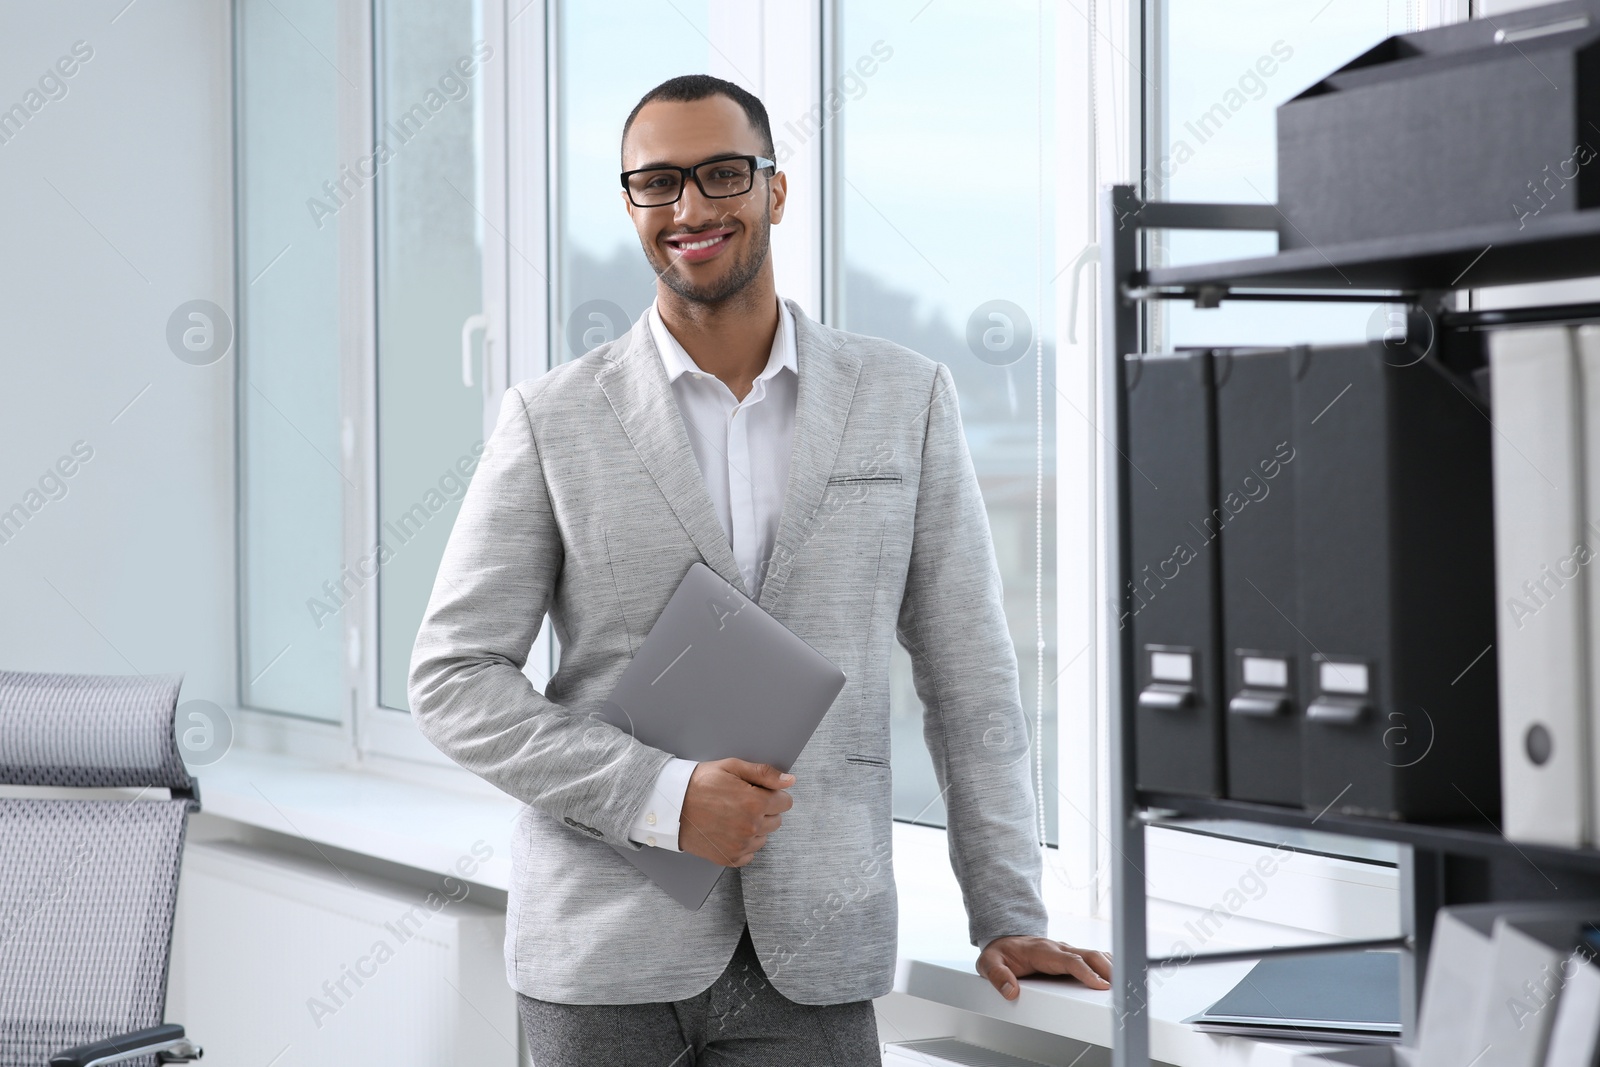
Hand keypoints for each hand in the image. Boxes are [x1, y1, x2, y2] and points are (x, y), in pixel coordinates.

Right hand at [678, 759, 794, 867]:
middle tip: (742, 802)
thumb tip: (790, 781)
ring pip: (764, 837)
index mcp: (755, 803)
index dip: (773, 794)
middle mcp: (750, 827)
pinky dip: (743, 843)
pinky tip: (728, 830)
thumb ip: (764, 774)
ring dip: (755, 827)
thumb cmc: (700, 783)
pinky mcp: (729, 858)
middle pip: (777, 820)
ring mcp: (740, 845)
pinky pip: (750, 853)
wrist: (671, 805)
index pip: (785, 802)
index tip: (758, 792)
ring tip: (732, 815)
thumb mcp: (732, 767)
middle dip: (765, 810)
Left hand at [977, 936, 1112, 1000]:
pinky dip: (1107, 963)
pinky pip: (1092, 957)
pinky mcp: (1070, 955)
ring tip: (1127, 982)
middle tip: (1122, 986)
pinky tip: (1119, 973)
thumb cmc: (1000, 952)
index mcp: (1041, 951)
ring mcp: (1065, 950)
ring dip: (1111, 966)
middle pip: (1088, 955)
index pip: (1069, 961)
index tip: (1100, 985)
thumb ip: (998, 976)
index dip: (1086, 972)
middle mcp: (1057, 948)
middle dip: (1107, 969)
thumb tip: (1010, 990)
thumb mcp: (989, 963)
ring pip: (1094, 954)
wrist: (1003, 940)